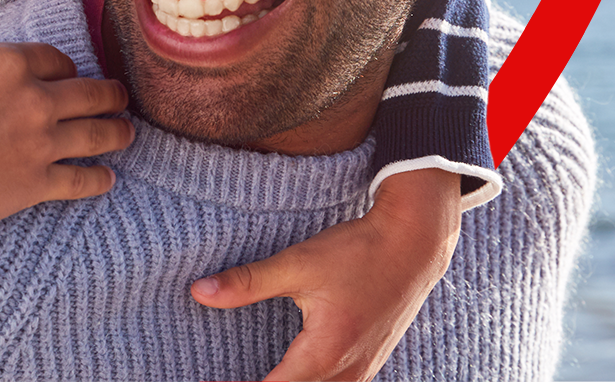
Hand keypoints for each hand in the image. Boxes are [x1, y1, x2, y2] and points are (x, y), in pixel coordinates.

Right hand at [0, 42, 131, 293]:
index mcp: (8, 64)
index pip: (56, 59)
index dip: (67, 67)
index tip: (70, 75)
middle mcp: (35, 98)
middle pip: (90, 91)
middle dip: (110, 94)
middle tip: (119, 97)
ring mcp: (43, 142)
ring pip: (98, 133)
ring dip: (117, 132)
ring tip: (127, 132)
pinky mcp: (39, 182)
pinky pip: (81, 180)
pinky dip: (98, 180)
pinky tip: (107, 179)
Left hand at [189, 168, 461, 381]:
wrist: (415, 245)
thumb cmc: (358, 252)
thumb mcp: (298, 263)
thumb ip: (248, 282)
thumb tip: (199, 292)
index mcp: (324, 354)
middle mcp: (346, 372)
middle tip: (220, 380)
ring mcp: (362, 371)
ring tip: (249, 377)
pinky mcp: (369, 362)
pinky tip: (289, 374)